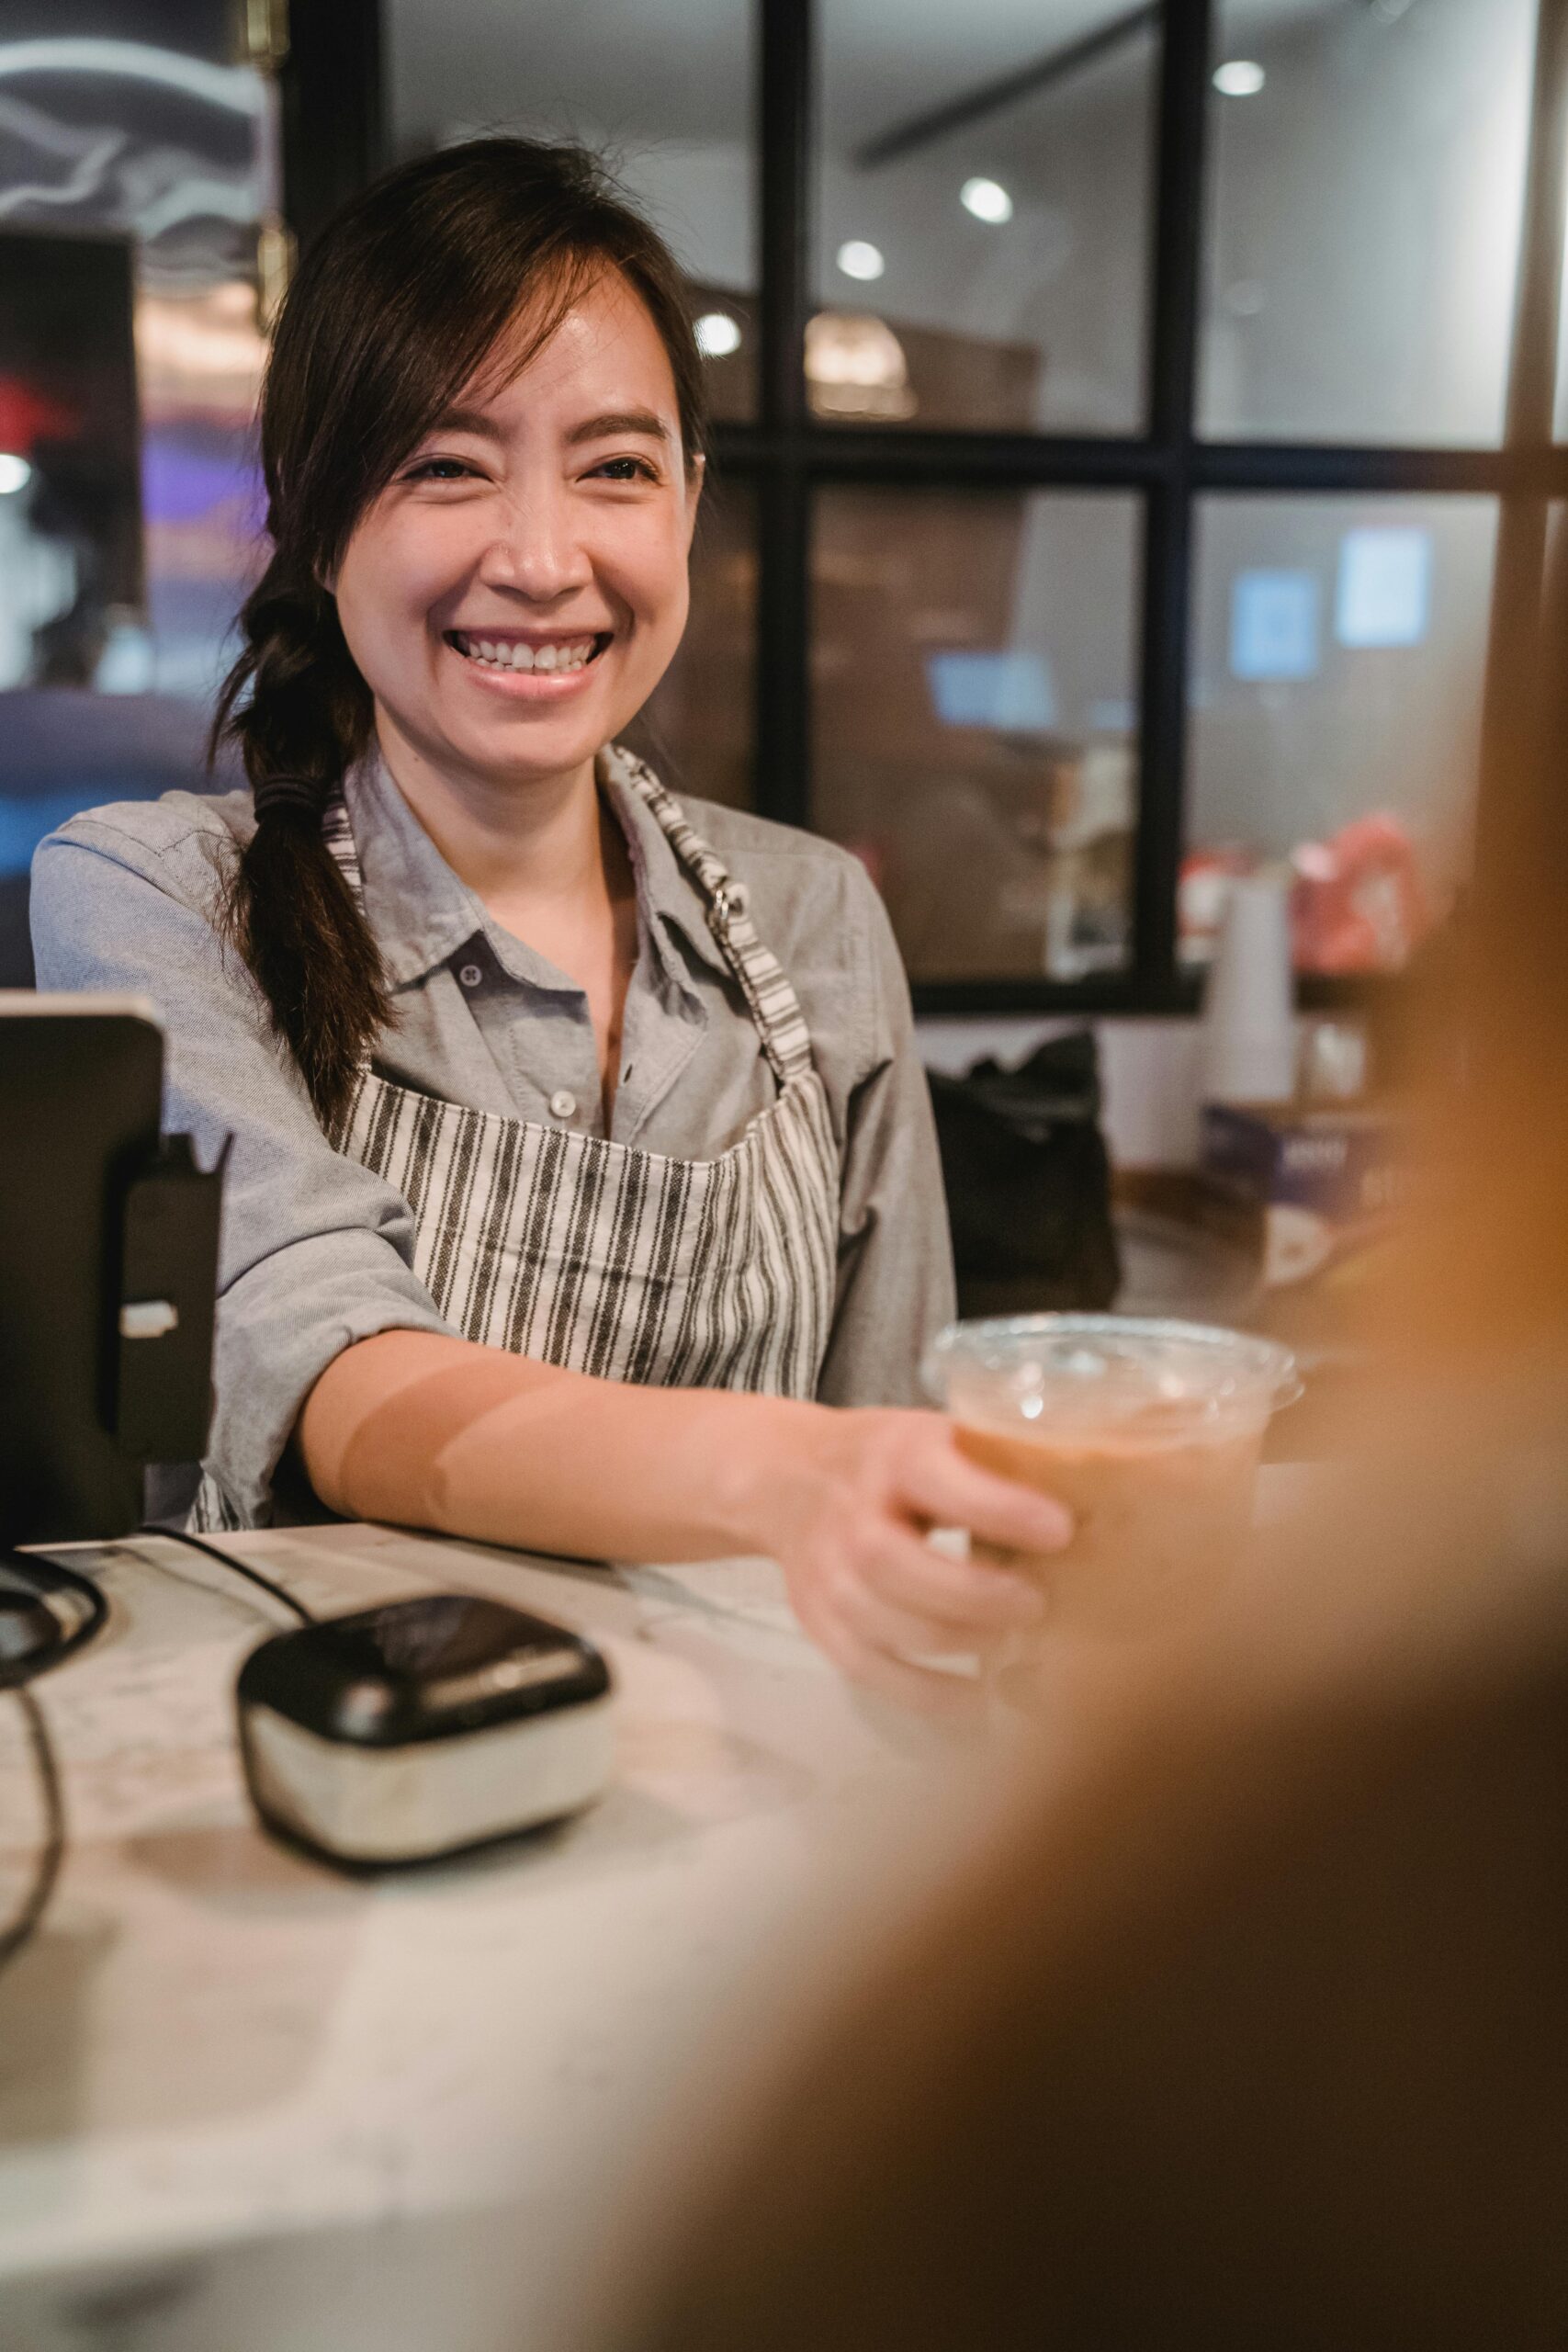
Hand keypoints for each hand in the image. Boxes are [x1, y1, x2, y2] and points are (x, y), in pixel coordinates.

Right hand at [745, 1406, 1072, 1713]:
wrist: (787, 1479)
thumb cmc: (890, 1461)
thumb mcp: (935, 1437)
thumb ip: (993, 1468)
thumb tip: (1099, 1505)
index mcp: (892, 1454)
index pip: (939, 1480)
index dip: (1000, 1509)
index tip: (1060, 1530)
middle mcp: (850, 1514)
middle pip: (898, 1565)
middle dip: (975, 1595)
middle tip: (1036, 1604)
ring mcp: (825, 1574)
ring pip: (886, 1623)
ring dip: (958, 1643)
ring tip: (1011, 1644)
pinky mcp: (818, 1622)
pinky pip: (870, 1670)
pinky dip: (927, 1695)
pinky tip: (978, 1700)